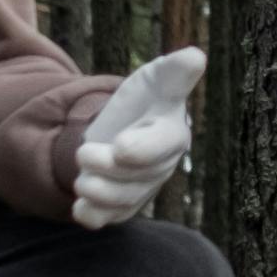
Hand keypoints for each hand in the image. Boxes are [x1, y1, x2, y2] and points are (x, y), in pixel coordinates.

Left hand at [71, 46, 205, 226]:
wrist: (125, 129)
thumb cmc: (147, 100)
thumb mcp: (157, 79)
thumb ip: (174, 71)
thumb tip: (195, 56)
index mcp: (171, 134)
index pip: (163, 144)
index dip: (142, 149)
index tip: (119, 147)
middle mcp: (160, 166)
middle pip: (138, 176)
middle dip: (109, 168)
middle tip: (83, 154)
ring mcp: (142, 189)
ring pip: (123, 201)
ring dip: (98, 191)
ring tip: (81, 180)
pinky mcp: (122, 206)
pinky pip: (107, 219)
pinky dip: (92, 216)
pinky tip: (80, 208)